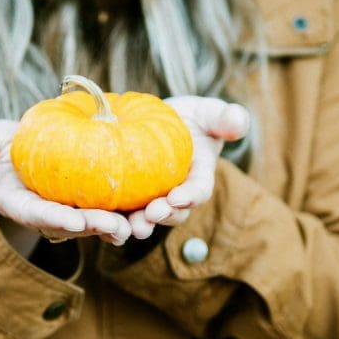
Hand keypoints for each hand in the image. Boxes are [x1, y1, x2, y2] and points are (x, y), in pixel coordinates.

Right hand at [0, 120, 131, 245]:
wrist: (16, 153)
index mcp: (19, 203)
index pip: (35, 214)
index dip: (53, 219)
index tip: (72, 221)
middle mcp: (46, 213)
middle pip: (72, 224)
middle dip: (93, 227)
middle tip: (115, 226)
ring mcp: (68, 209)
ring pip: (94, 221)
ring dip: (116, 225)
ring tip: (137, 224)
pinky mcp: (88, 200)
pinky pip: (109, 205)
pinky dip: (128, 207)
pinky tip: (150, 204)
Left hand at [127, 97, 249, 238]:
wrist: (161, 124)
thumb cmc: (191, 118)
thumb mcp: (211, 113)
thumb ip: (226, 118)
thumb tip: (238, 121)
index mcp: (198, 178)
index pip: (198, 191)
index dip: (190, 197)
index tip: (178, 197)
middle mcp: (177, 195)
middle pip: (173, 213)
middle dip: (163, 216)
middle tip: (151, 215)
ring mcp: (152, 200)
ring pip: (147, 219)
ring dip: (139, 225)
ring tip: (130, 226)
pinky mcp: (129, 198)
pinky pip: (122, 213)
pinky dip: (113, 220)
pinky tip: (100, 220)